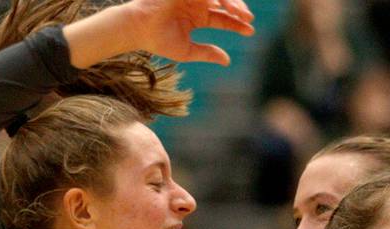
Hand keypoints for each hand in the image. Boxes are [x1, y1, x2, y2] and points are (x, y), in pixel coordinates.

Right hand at [123, 0, 254, 64]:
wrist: (138, 29)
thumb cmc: (158, 41)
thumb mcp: (187, 51)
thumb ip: (207, 53)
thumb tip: (227, 61)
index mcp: (197, 16)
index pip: (223, 18)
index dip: (238, 24)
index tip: (251, 31)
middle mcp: (196, 3)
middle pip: (225, 2)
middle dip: (239, 9)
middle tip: (248, 19)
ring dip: (231, 1)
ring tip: (240, 13)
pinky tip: (224, 4)